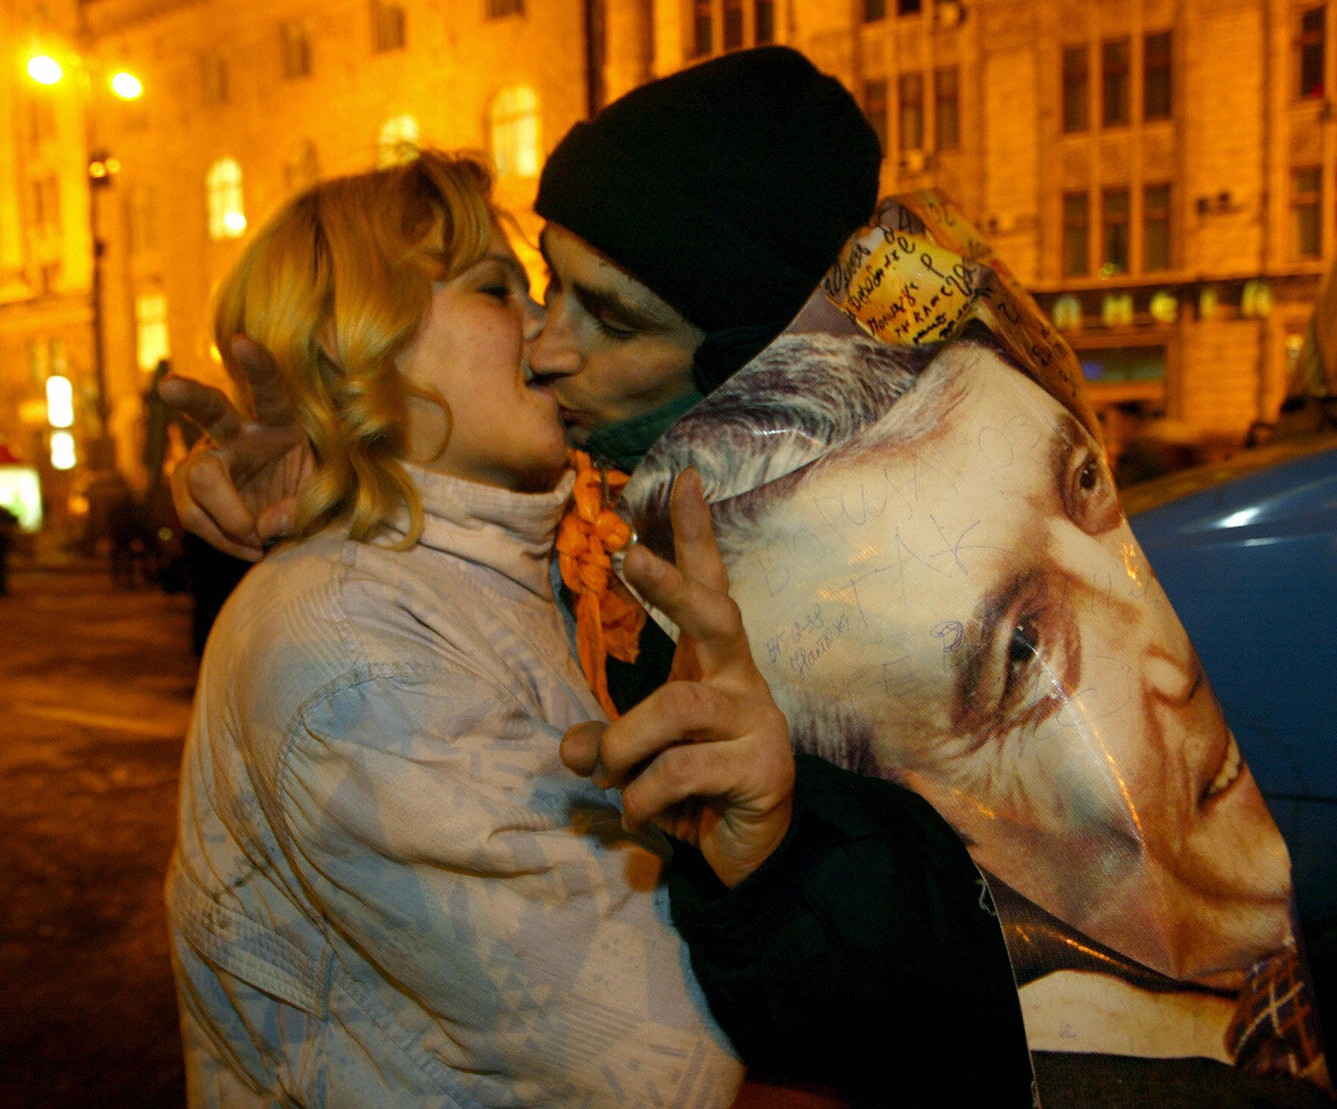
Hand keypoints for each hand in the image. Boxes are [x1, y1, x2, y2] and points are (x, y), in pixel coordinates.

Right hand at [161, 336, 313, 560]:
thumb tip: (265, 525)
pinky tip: (250, 547)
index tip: (242, 341)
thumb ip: (304, 509)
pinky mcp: (189, 486)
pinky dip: (222, 538)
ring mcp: (209, 457)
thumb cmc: (311, 495)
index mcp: (281, 420)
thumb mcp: (323, 501)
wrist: (287, 520)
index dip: (257, 367)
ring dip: (226, 517)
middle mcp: (239, 431)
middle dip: (189, 396)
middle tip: (169, 386)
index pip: (271, 389)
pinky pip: (193, 514)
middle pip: (210, 410)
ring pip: (196, 476)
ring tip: (258, 542)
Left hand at [561, 469, 793, 888]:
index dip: (696, 537)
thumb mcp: (637, 763)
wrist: (749, 858)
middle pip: (715, 616)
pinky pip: (682, 770)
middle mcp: (742, 682)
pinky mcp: (765, 769)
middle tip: (629, 559)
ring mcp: (759, 722)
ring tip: (608, 776)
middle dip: (671, 585)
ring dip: (626, 744)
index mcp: (713, 666)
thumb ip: (604, 745)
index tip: (683, 478)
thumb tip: (572, 749)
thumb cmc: (693, 794)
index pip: (710, 588)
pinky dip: (642, 797)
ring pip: (678, 707)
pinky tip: (637, 815)